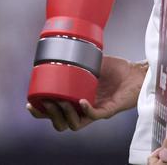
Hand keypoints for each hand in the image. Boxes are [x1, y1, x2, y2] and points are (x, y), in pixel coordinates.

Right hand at [27, 55, 146, 130]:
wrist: (135, 71)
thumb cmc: (114, 68)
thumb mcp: (90, 62)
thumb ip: (76, 58)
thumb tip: (59, 43)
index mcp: (75, 100)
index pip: (53, 113)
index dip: (40, 112)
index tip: (30, 103)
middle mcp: (83, 109)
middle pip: (60, 123)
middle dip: (49, 115)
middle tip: (45, 102)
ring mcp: (96, 111)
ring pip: (74, 124)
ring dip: (64, 115)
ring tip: (60, 101)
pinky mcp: (109, 110)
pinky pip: (95, 115)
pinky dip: (86, 109)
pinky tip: (80, 101)